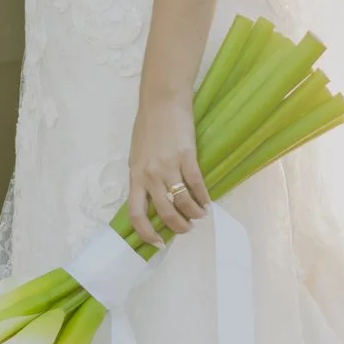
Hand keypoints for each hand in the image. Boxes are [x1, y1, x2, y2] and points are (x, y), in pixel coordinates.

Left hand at [123, 88, 208, 250]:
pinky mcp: (186, 156)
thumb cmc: (148, 126)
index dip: (146, 233)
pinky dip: (203, 197)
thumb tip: (151, 198)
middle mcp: (150, 174)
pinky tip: (207, 202)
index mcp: (135, 175)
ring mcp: (168, 166)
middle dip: (178, 227)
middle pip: (164, 213)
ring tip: (200, 215)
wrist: (162, 101)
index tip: (157, 243)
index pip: (136, 213)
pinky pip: (196, 185)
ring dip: (193, 213)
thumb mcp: (137, 155)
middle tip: (187, 229)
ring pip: (182, 202)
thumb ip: (142, 176)